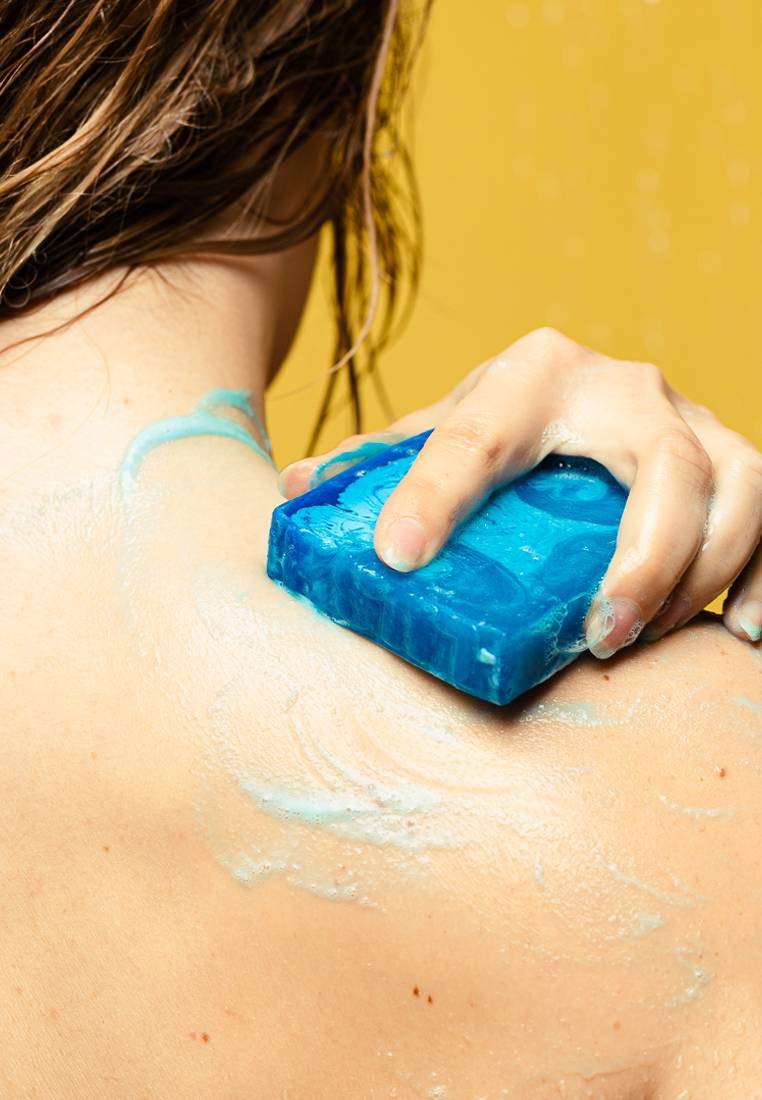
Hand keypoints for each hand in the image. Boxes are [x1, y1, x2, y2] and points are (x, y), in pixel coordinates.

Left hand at [278, 328, 761, 657]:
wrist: (569, 394)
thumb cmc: (497, 429)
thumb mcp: (434, 433)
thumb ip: (373, 465)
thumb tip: (293, 495)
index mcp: (532, 373)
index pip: (477, 435)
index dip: (435, 497)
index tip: (399, 560)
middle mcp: (624, 388)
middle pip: (663, 463)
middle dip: (640, 556)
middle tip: (595, 637)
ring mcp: (690, 422)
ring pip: (738, 486)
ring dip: (702, 574)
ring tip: (641, 641)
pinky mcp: (733, 463)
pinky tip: (744, 631)